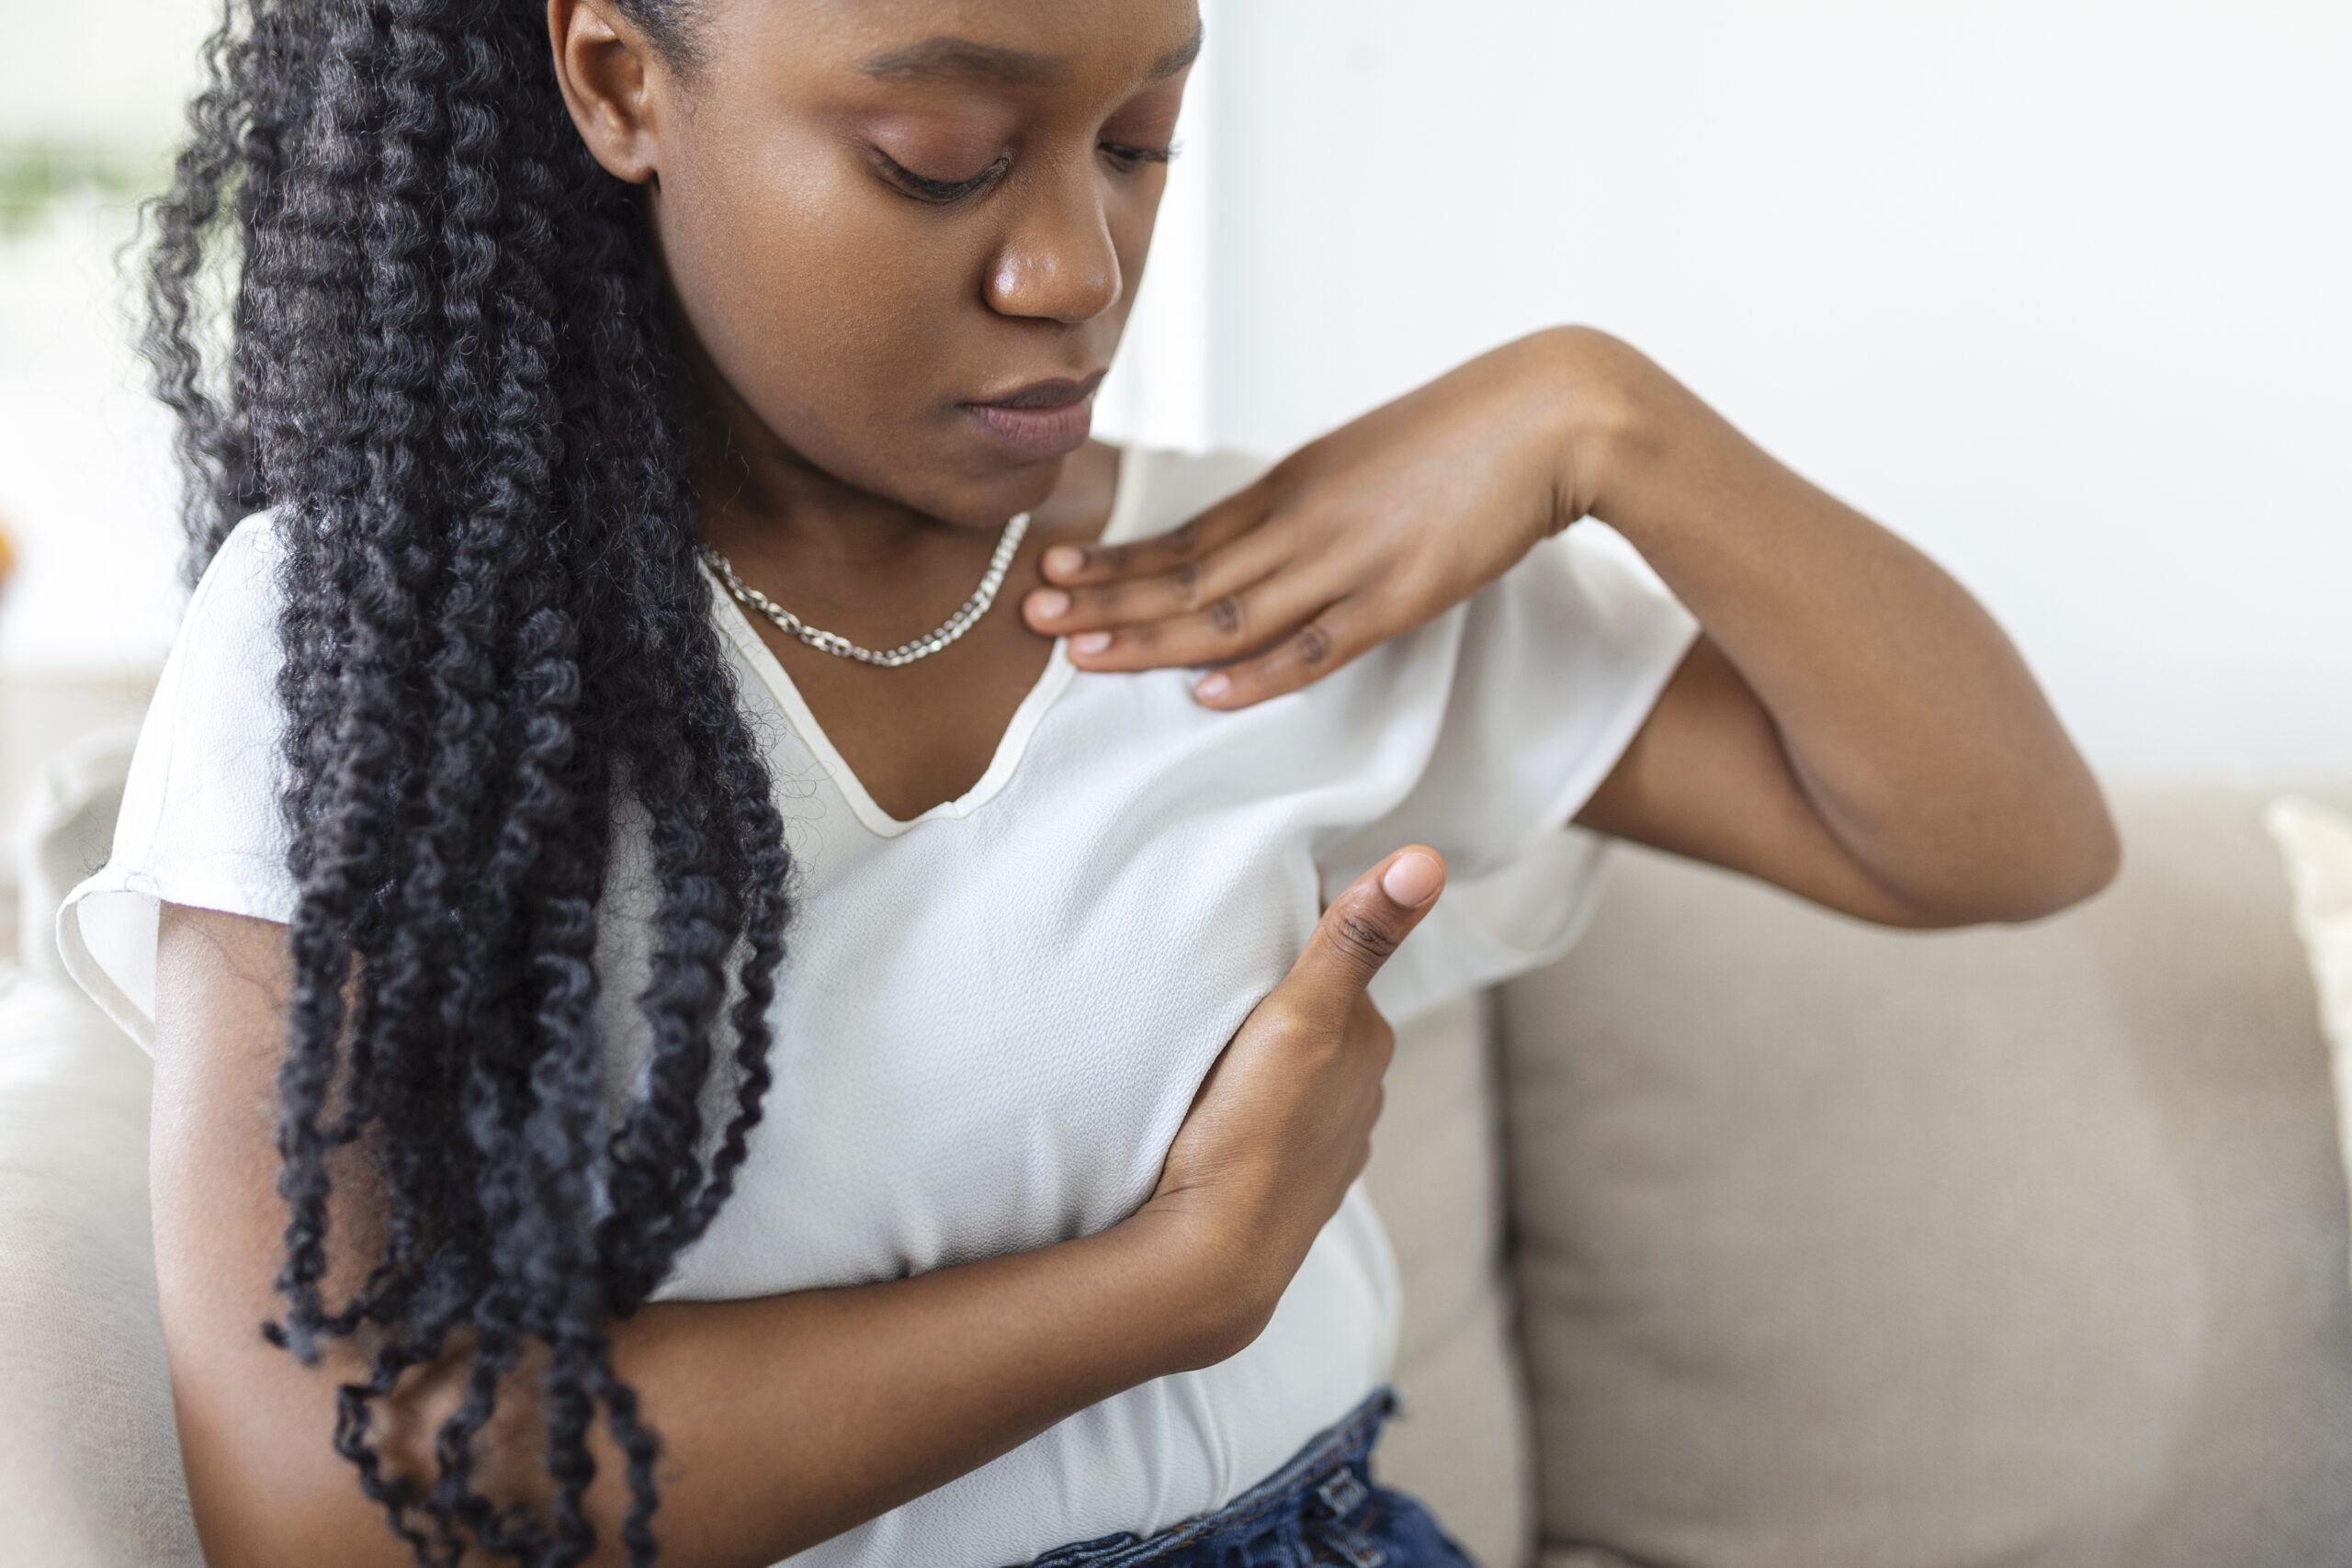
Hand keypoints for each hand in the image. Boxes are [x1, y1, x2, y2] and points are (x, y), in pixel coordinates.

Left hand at [1023, 328, 1629, 707]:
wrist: (1554, 414)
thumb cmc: (1469, 438)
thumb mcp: (1370, 463)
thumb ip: (1319, 505)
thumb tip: (1277, 537)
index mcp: (1294, 484)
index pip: (1189, 535)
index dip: (1118, 563)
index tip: (1053, 577)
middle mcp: (1304, 520)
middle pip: (1187, 572)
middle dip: (1106, 600)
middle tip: (1032, 621)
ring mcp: (1349, 558)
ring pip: (1231, 609)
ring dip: (1151, 636)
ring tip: (1081, 657)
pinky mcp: (1400, 593)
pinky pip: (1317, 642)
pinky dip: (1260, 672)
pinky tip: (1206, 694)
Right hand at [1133, 846, 1446, 1357]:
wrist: (1212, 1258)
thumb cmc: (1255, 1130)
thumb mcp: (1301, 1016)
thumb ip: (1356, 937)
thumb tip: (1427, 859)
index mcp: (1369, 1039)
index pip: (1338, 957)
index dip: (1295, 926)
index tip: (1246, 907)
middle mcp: (1364, 1091)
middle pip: (1321, 1014)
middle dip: (1283, 989)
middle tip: (1218, 966)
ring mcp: (1330, 1144)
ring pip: (1300, 1069)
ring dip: (1268, 1050)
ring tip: (1213, 1039)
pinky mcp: (1292, 1183)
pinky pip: (1278, 1121)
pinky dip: (1256, 1104)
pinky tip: (1221, 1108)